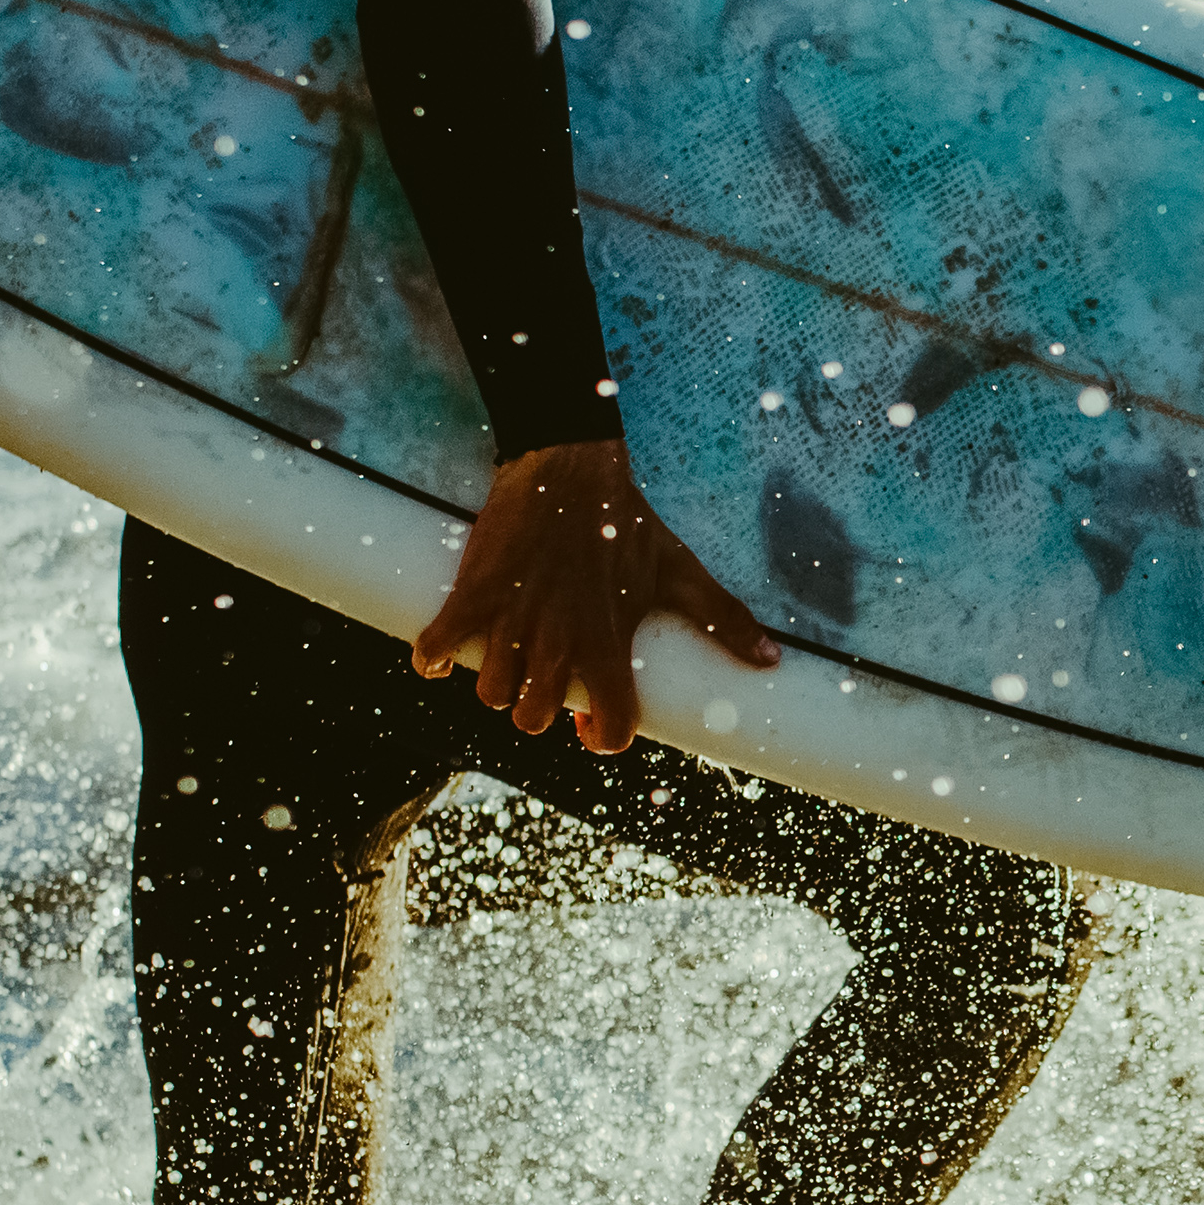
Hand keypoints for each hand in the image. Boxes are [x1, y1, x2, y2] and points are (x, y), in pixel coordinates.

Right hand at [407, 437, 776, 755]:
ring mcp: (511, 622)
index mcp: (608, 644)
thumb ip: (723, 619)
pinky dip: (432, 658)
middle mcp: (559, 643)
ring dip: (495, 683)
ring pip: (490, 694)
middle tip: (545, 677)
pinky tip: (443, 650)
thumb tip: (771, 659)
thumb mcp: (678, 571)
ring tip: (506, 654)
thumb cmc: (626, 525)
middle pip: (534, 719)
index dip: (600, 735)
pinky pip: (434, 651)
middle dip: (539, 707)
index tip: (590, 719)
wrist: (569, 468)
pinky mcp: (472, 595)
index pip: (609, 729)